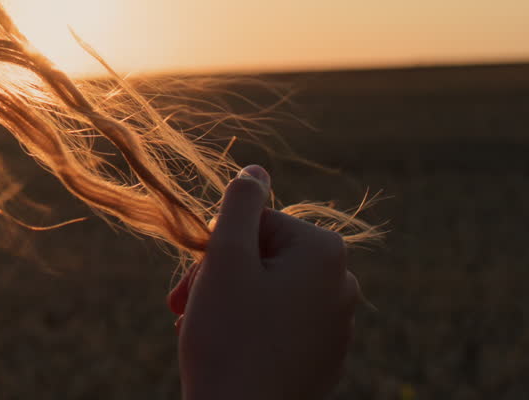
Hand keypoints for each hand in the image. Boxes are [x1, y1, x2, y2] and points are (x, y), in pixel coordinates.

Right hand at [170, 165, 359, 399]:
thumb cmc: (229, 339)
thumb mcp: (226, 258)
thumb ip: (239, 204)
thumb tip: (256, 170)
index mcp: (325, 252)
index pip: (257, 222)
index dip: (218, 247)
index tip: (194, 280)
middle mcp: (343, 284)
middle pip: (265, 256)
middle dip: (222, 277)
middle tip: (185, 307)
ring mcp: (338, 325)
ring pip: (270, 291)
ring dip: (230, 303)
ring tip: (202, 331)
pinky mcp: (326, 358)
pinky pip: (282, 326)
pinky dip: (251, 331)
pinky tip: (229, 352)